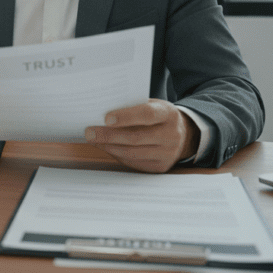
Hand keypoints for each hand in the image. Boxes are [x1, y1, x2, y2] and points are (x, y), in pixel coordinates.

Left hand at [84, 99, 198, 172]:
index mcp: (168, 114)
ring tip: (93, 140)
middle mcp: (171, 135)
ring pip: (132, 153)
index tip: (106, 118)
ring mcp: (167, 153)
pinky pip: (134, 162)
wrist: (183, 135)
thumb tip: (101, 112)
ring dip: (109, 147)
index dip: (126, 116)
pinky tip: (106, 147)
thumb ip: (133, 107)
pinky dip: (117, 155)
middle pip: (136, 137)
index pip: (147, 115)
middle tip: (90, 132)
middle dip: (109, 135)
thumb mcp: (152, 105)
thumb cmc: (159, 116)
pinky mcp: (160, 167)